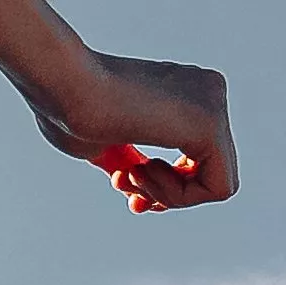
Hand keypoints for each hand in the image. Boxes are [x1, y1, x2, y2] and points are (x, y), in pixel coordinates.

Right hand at [30, 48, 236, 210]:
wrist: (66, 85)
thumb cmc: (70, 111)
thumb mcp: (107, 144)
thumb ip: (133, 161)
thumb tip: (142, 194)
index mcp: (187, 92)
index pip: (199, 159)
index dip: (166, 186)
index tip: (126, 179)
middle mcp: (209, 91)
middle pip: (211, 174)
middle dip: (167, 194)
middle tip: (125, 180)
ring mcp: (214, 103)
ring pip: (217, 183)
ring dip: (167, 196)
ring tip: (129, 172)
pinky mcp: (211, 123)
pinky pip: (219, 187)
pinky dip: (180, 197)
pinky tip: (142, 170)